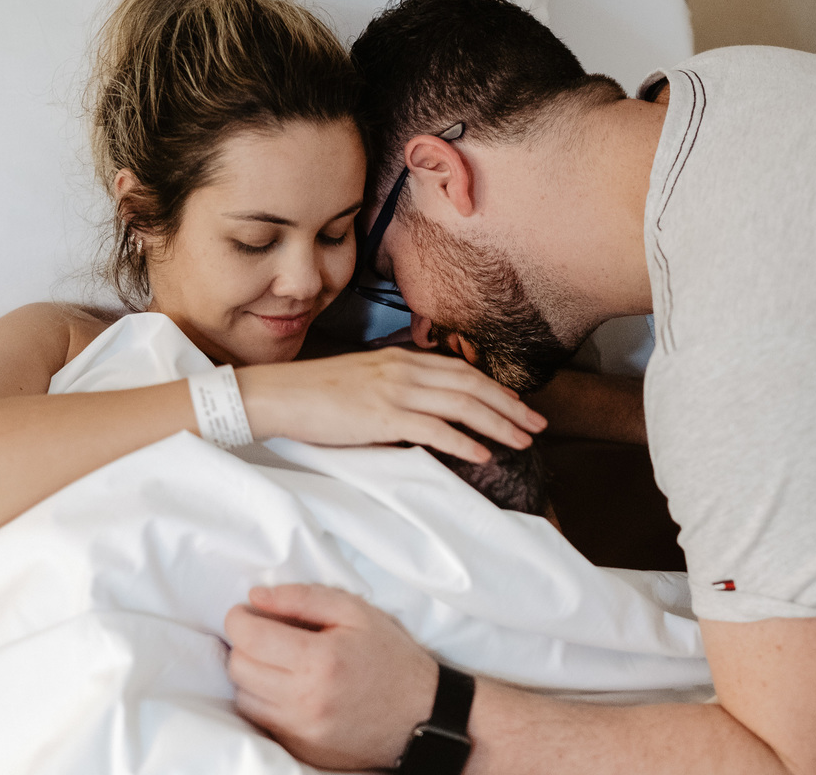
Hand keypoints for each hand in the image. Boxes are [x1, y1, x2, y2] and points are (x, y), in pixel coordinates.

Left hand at [225, 584, 438, 770]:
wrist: (422, 714)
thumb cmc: (390, 656)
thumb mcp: (355, 612)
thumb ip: (302, 598)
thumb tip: (256, 597)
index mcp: (319, 660)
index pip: (249, 637)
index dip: (240, 618)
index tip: (247, 612)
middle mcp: (304, 701)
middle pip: (239, 667)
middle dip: (245, 644)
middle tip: (265, 633)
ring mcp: (301, 731)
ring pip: (244, 697)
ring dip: (252, 674)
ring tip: (279, 661)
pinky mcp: (300, 750)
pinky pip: (260, 721)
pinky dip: (264, 701)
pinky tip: (288, 687)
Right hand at [236, 347, 546, 462]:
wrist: (277, 395)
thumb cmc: (315, 395)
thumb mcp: (364, 383)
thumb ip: (396, 391)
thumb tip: (422, 415)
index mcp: (400, 359)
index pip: (461, 370)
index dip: (496, 389)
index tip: (520, 406)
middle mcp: (404, 369)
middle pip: (472, 385)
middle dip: (511, 406)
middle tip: (538, 426)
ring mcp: (394, 390)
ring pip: (462, 405)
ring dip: (498, 424)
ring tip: (523, 442)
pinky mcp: (381, 415)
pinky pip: (434, 429)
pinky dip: (464, 442)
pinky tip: (484, 455)